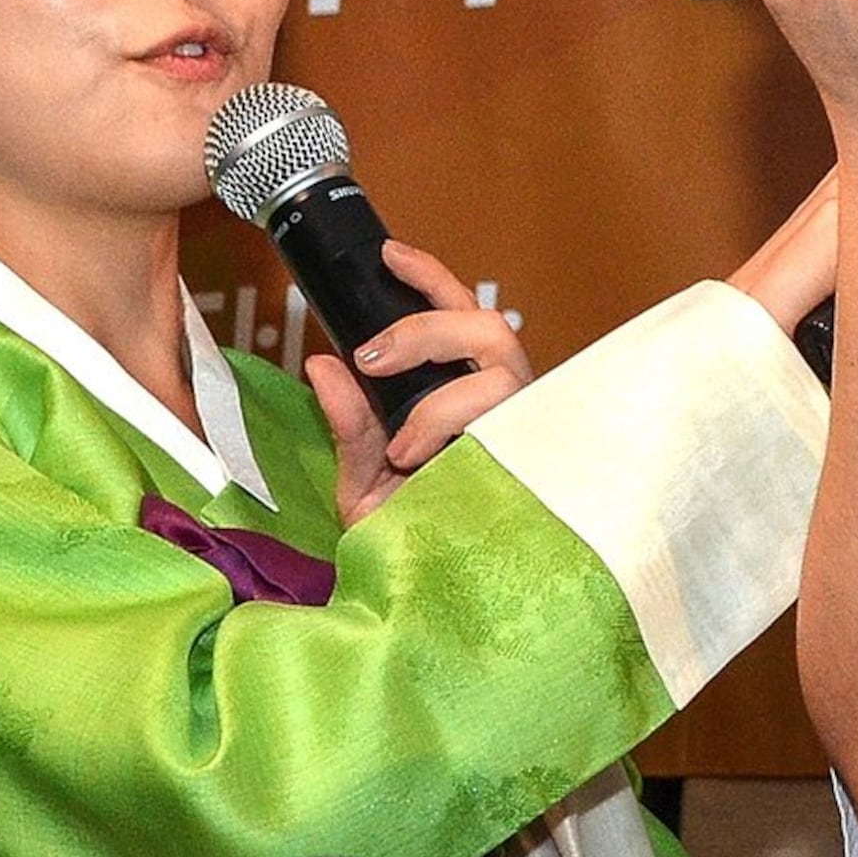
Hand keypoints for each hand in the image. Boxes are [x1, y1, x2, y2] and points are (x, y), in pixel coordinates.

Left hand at [304, 239, 534, 521]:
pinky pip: (508, 423)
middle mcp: (504, 408)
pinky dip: (454, 431)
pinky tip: (423, 462)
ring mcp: (524, 432)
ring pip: (506, 371)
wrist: (421, 602)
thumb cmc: (407, 540)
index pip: (461, 316)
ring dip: (444, 397)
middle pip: (492, 328)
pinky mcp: (535, 461)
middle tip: (372, 356)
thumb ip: (348, 422)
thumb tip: (322, 362)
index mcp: (464, 397)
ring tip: (403, 443)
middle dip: (429, 329)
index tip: (388, 254)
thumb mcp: (360, 478)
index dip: (432, 278)